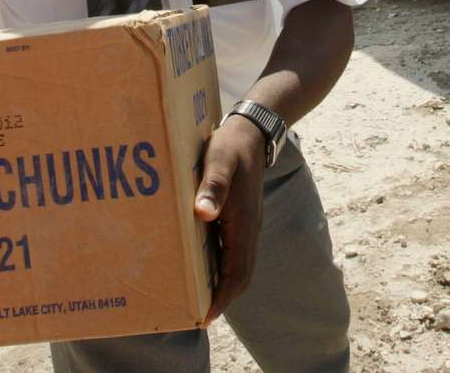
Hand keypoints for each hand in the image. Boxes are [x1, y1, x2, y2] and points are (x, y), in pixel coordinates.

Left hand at [194, 114, 265, 324]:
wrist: (252, 131)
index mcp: (243, 224)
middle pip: (240, 276)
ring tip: (198, 298)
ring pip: (239, 265)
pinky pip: (235, 252)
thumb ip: (212, 186)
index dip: (221, 297)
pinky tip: (203, 266)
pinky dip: (222, 267)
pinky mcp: (243, 218)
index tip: (204, 317)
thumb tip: (204, 213)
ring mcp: (248, 225)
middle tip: (196, 315)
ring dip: (222, 284)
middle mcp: (249, 230)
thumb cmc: (231, 146)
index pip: (236, 273)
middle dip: (221, 298)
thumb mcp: (219, 161)